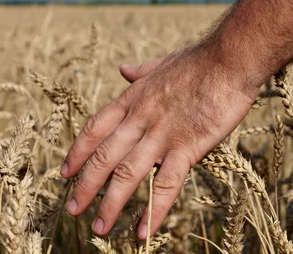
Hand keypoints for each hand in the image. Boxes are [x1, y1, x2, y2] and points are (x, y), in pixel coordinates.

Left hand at [60, 44, 258, 238]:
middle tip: (72, 209)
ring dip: (111, 203)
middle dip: (86, 185)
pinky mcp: (187, 147)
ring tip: (98, 228)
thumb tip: (123, 69)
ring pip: (128, 173)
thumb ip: (141, 72)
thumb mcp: (161, 63)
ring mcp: (162, 134)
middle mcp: (141, 119)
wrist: (228, 59)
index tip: (64, 172)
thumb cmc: (199, 61)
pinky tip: (142, 232)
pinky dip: (152, 211)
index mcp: (133, 99)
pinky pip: (166, 184)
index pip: (95, 129)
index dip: (78, 152)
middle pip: (105, 156)